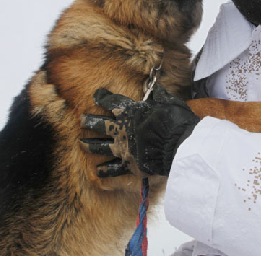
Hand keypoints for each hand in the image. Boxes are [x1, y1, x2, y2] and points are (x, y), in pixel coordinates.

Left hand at [80, 84, 199, 176]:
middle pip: (99, 124)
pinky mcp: (128, 165)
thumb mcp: (168, 102)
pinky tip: (97, 171)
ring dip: (89, 145)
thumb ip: (159, 95)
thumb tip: (156, 88)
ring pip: (100, 147)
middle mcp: (121, 129)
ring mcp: (122, 148)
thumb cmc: (175, 121)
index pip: (112, 101)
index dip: (103, 97)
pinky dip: (104, 171)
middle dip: (88, 122)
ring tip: (81, 144)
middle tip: (81, 121)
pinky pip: (112, 169)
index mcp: (130, 112)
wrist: (178, 146)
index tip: (96, 95)